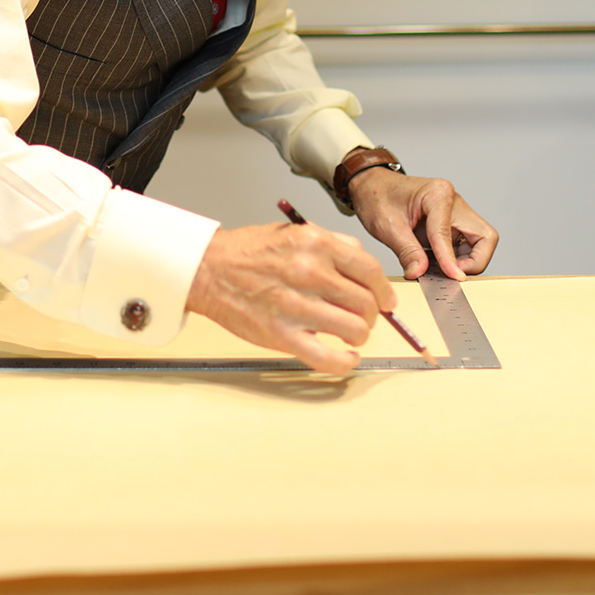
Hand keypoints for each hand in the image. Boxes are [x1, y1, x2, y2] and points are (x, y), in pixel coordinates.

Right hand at [185, 222, 396, 373]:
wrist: (209, 269)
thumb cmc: (250, 252)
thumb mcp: (295, 233)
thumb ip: (334, 245)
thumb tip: (366, 268)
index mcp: (315, 244)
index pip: (370, 270)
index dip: (384, 290)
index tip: (386, 301)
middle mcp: (309, 272)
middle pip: (366, 303)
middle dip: (371, 314)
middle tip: (362, 317)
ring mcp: (296, 306)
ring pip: (355, 330)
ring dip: (358, 335)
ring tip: (349, 333)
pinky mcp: (282, 335)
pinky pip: (329, 358)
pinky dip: (346, 362)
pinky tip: (346, 356)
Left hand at [351, 170, 498, 280]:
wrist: (371, 186)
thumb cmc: (377, 196)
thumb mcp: (387, 226)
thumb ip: (406, 251)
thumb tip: (420, 273)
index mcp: (438, 194)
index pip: (450, 234)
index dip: (450, 260)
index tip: (452, 278)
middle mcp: (453, 202)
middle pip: (484, 238)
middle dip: (473, 261)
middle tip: (450, 275)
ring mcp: (455, 213)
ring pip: (479, 244)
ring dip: (464, 262)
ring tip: (438, 272)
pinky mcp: (451, 224)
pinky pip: (465, 247)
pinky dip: (455, 260)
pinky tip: (436, 267)